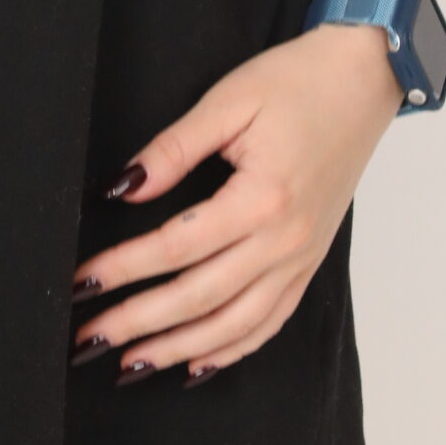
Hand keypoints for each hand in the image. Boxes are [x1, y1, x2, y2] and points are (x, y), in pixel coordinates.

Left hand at [68, 22, 400, 384]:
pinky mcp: (309, 262)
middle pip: (199, 298)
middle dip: (137, 323)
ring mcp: (301, 258)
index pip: (175, 248)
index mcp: (262, 199)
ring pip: (234, 325)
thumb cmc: (298, 82)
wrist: (364, 79)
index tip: (82, 282)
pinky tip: (196, 363)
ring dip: (178, 350)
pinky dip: (230, 349)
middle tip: (88, 340)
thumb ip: (173, 149)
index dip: (123, 268)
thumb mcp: (227, 101)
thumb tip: (124, 189)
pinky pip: (269, 322)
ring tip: (130, 365)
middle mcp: (284, 241)